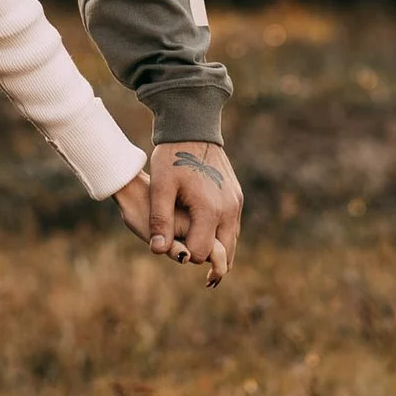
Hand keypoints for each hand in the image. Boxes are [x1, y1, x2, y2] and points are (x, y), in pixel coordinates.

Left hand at [145, 139, 241, 285]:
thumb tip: (158, 250)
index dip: (186, 255)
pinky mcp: (237, 197)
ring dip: (217, 250)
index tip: (174, 250)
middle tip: (193, 266)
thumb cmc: (172, 157)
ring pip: (232, 241)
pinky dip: (222, 235)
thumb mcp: (161, 188)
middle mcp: (229, 210)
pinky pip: (233, 227)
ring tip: (200, 257)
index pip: (201, 252)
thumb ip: (160, 220)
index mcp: (210, 210)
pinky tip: (207, 236)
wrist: (193, 129)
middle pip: (224, 254)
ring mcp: (236, 203)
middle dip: (207, 260)